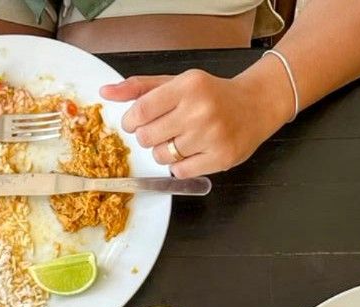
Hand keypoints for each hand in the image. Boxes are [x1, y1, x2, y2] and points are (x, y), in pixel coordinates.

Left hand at [101, 64, 286, 177]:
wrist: (254, 105)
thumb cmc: (210, 94)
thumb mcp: (175, 83)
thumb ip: (139, 87)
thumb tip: (105, 91)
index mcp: (187, 86)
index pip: (140, 111)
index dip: (130, 122)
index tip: (135, 123)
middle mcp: (200, 110)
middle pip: (147, 138)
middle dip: (148, 137)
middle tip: (163, 130)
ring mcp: (212, 136)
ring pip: (162, 157)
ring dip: (164, 152)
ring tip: (180, 140)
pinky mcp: (221, 158)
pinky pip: (180, 172)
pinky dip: (179, 165)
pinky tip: (191, 151)